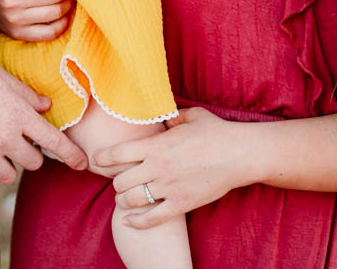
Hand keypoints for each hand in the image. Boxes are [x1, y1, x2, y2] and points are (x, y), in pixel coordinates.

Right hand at [0, 61, 88, 188]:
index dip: (73, 156)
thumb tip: (46, 107)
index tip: (83, 165)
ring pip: (9, 175)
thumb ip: (25, 94)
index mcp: (17, 114)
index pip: (54, 142)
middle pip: (34, 162)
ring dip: (6, 165)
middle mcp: (4, 137)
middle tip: (16, 143)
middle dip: (30, 155)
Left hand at [94, 107, 260, 228]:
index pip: (116, 154)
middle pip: (120, 181)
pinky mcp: (181, 204)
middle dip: (116, 182)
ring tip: (125, 199)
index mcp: (156, 145)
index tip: (97, 161)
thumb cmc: (216, 132)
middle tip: (119, 181)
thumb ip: (171, 115)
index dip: (102, 159)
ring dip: (123, 200)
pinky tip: (129, 221)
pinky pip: (152, 218)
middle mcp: (157, 167)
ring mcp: (168, 187)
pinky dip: (136, 222)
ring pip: (131, 200)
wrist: (239, 154)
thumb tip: (163, 115)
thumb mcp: (191, 116)